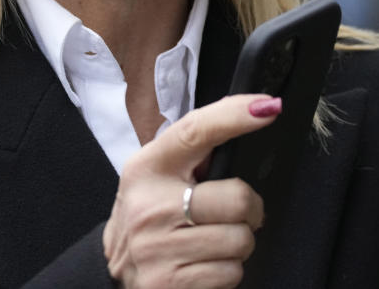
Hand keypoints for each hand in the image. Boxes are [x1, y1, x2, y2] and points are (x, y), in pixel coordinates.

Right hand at [102, 93, 280, 288]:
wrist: (111, 272)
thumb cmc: (149, 214)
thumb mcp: (157, 175)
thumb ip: (194, 152)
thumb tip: (250, 114)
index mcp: (149, 167)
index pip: (195, 131)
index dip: (234, 116)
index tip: (268, 107)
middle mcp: (151, 205)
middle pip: (237, 198)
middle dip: (249, 209)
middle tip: (234, 214)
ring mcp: (158, 248)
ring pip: (240, 240)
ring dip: (237, 243)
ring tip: (212, 242)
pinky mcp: (169, 283)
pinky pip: (231, 273)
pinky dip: (226, 271)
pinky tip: (204, 265)